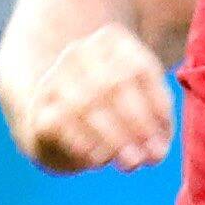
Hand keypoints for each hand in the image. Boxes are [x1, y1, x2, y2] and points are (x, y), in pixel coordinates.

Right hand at [4, 24, 175, 172]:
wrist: (59, 123)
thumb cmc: (114, 113)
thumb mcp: (142, 109)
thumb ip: (156, 127)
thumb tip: (156, 153)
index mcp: (113, 42)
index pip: (140, 68)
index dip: (157, 105)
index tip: (165, 137)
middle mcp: (81, 52)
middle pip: (113, 85)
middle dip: (136, 123)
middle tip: (150, 156)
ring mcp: (55, 77)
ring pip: (85, 104)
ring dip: (113, 137)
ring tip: (131, 162)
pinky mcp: (39, 106)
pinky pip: (60, 123)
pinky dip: (83, 143)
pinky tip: (98, 159)